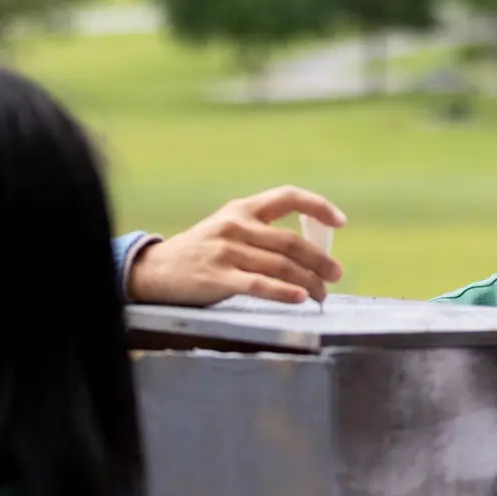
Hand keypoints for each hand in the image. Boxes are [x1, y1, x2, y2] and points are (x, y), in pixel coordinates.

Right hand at [126, 186, 345, 305]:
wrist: (156, 270)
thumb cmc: (202, 251)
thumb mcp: (228, 228)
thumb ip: (262, 232)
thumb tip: (309, 251)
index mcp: (242, 208)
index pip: (287, 197)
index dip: (318, 206)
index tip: (339, 222)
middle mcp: (237, 225)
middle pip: (291, 241)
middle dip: (320, 260)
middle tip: (335, 275)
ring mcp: (227, 251)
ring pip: (280, 266)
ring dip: (308, 282)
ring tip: (321, 294)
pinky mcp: (218, 278)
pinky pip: (259, 285)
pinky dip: (283, 292)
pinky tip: (299, 299)